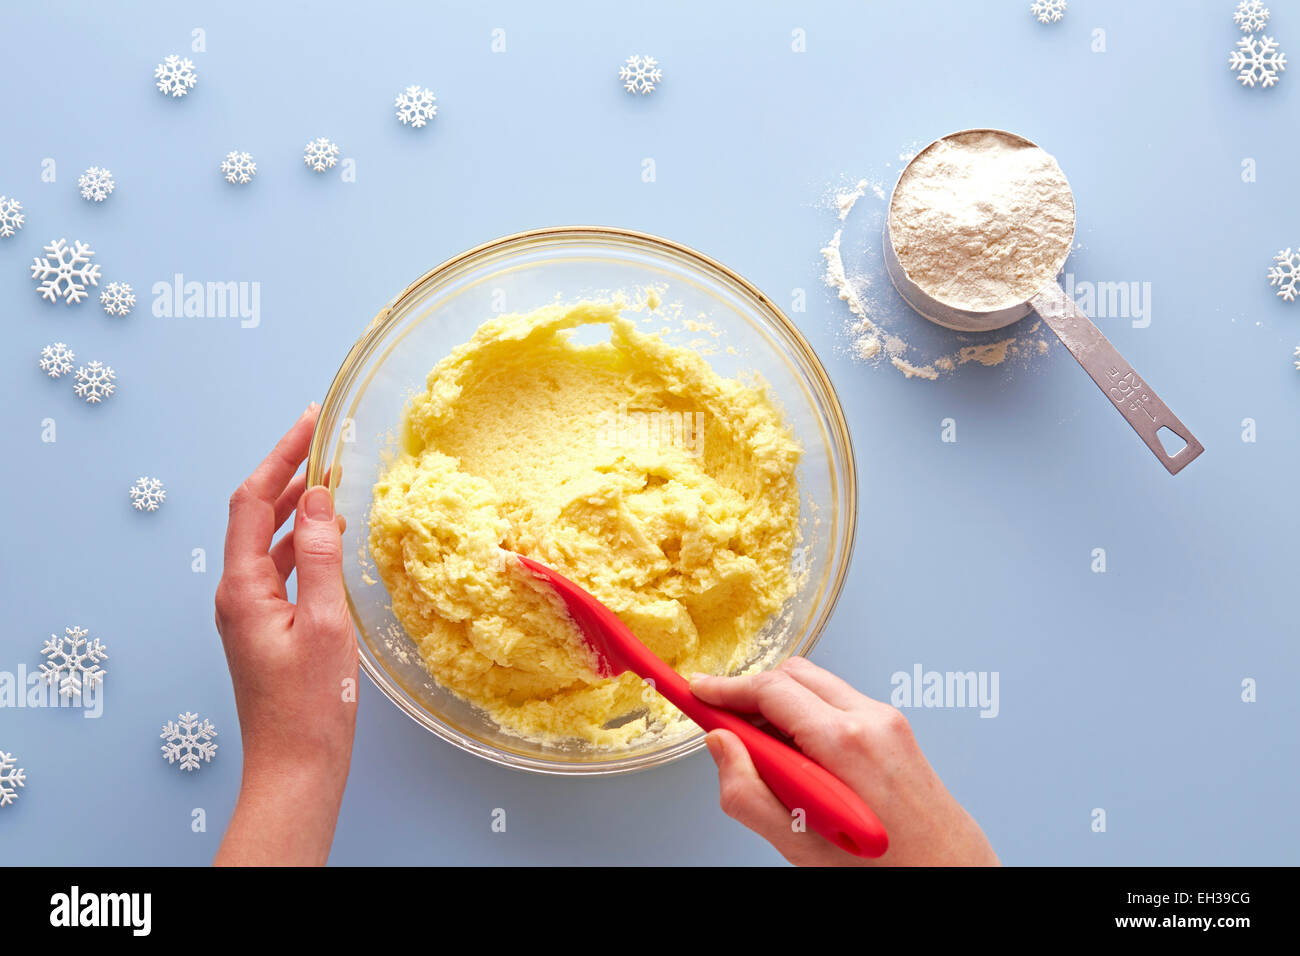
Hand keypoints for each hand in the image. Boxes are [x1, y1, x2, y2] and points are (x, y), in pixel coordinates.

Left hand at [213, 404, 357, 865]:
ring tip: (331, 479)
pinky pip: (280, 569)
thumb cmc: (312, 705)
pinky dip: (303, 543)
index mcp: (242, 589)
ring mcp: (249, 613)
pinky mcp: (266, 629)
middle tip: (325, 442)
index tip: (309, 423)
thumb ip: (320, 557)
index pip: (251, 502)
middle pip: (255, 516)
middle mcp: (237, 595)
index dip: (279, 456)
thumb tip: (317, 497)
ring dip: (296, 507)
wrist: (296, 769)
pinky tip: (327, 538)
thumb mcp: (326, 624)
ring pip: (268, 542)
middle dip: (287, 474)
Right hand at [693, 656, 997, 865]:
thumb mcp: (798, 844)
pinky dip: (808, 716)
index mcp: (846, 742)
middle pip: (793, 674)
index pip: (771, 689)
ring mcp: (888, 719)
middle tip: (726, 727)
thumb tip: (719, 745)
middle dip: (752, 693)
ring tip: (768, 757)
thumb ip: (746, 793)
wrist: (949, 872)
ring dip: (781, 705)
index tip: (696, 691)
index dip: (725, 688)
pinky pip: (838, 703)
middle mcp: (871, 718)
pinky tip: (802, 761)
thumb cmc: (884, 868)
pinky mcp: (895, 727)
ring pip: (816, 685)